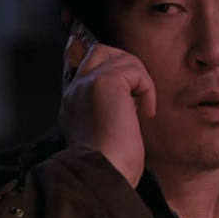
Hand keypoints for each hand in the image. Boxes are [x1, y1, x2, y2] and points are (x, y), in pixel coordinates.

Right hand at [59, 33, 155, 187]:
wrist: (101, 174)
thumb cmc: (110, 166)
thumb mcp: (106, 135)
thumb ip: (109, 112)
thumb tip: (129, 100)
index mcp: (72, 104)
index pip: (74, 64)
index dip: (82, 51)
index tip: (81, 43)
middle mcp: (75, 89)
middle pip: (98, 51)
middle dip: (124, 62)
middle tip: (138, 89)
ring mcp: (87, 82)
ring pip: (118, 55)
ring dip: (139, 78)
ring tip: (142, 108)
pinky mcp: (105, 81)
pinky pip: (134, 70)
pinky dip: (146, 88)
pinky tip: (146, 112)